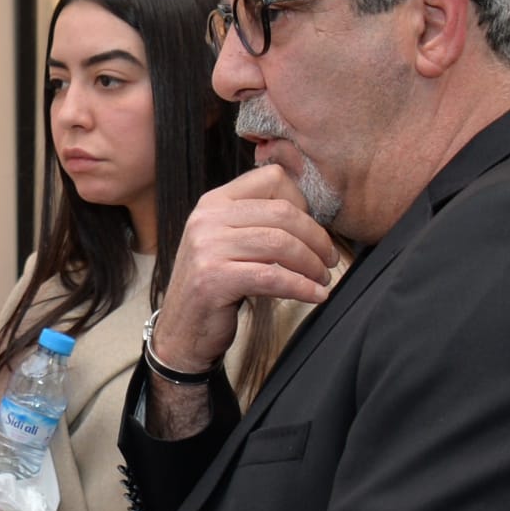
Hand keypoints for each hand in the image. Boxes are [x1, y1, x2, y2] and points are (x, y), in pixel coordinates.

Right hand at [150, 164, 338, 373]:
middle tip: (328, 259)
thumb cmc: (214, 286)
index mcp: (213, 202)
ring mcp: (207, 248)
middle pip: (282, 212)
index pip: (271, 178)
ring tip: (322, 278)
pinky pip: (272, 277)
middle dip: (316, 237)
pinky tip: (316, 295)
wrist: (181, 331)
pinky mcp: (213, 280)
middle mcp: (206, 219)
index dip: (302, 201)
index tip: (312, 229)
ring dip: (312, 263)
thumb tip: (308, 213)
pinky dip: (302, 286)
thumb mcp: (226, 242)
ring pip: (280, 243)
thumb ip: (255, 221)